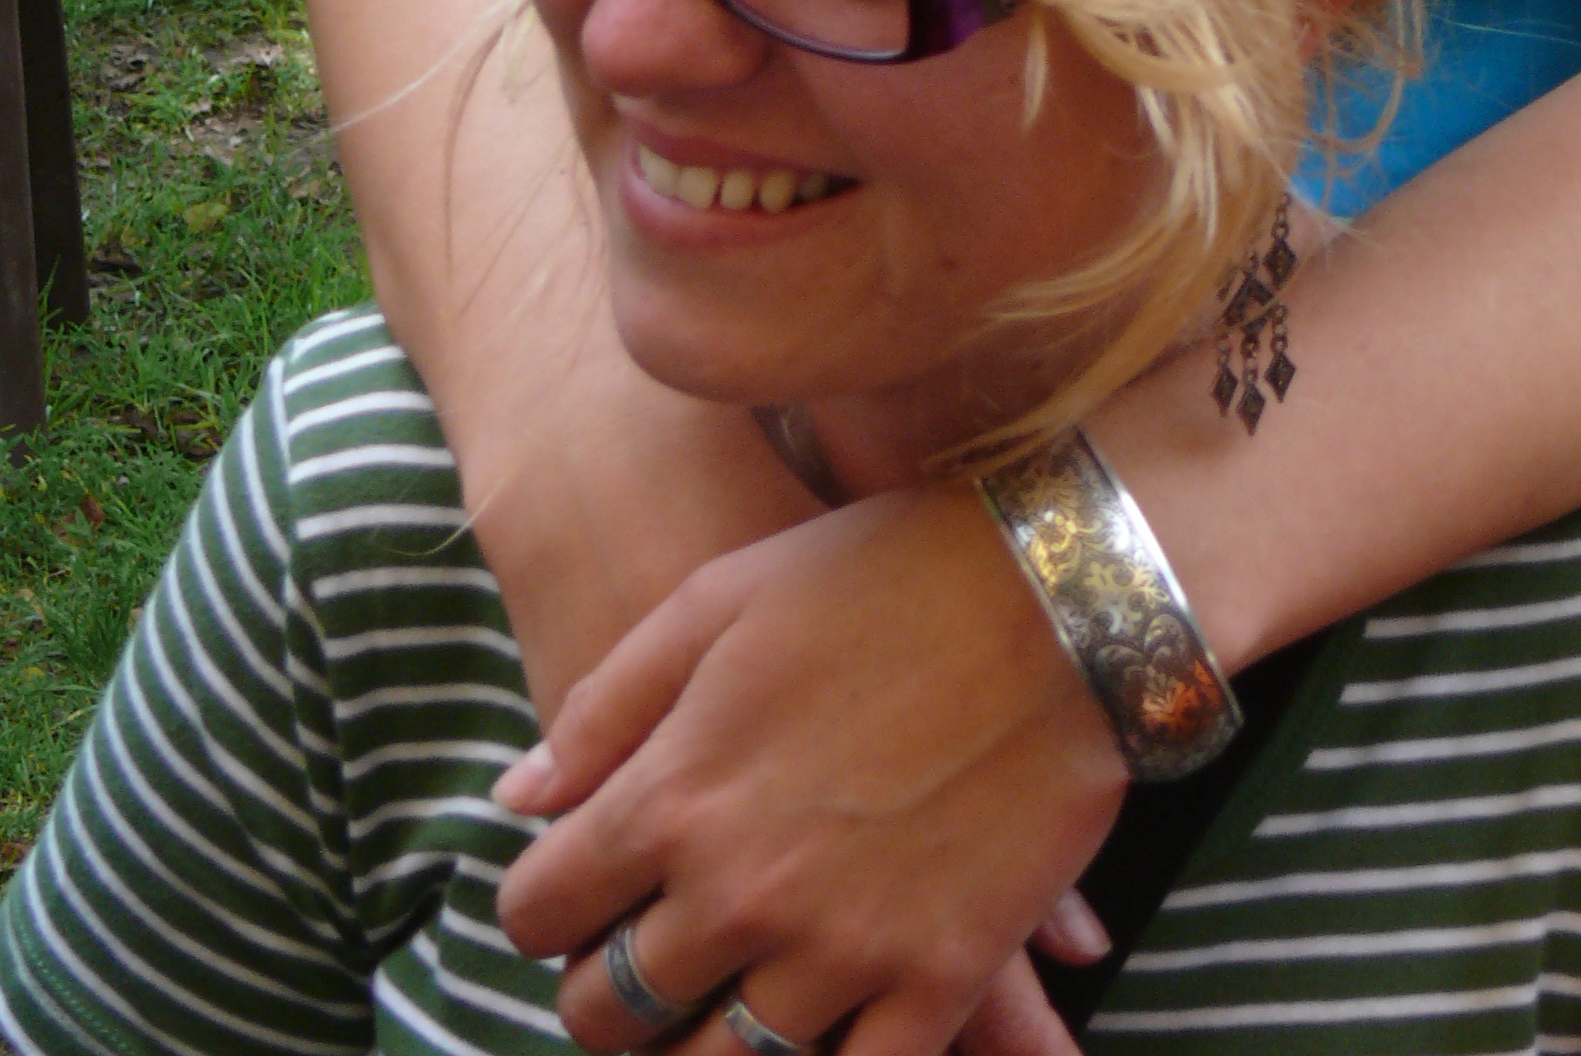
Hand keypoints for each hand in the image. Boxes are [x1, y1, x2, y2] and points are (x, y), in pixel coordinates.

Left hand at [494, 481, 1127, 1055]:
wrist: (1062, 590)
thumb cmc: (882, 572)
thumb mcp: (720, 597)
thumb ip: (606, 705)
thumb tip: (518, 798)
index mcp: (673, 795)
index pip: (536, 912)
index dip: (541, 907)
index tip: (572, 893)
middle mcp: (739, 891)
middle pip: (611, 1013)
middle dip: (604, 995)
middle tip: (637, 961)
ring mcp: (841, 948)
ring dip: (698, 1048)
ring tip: (716, 1003)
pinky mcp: (938, 977)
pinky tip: (818, 1037)